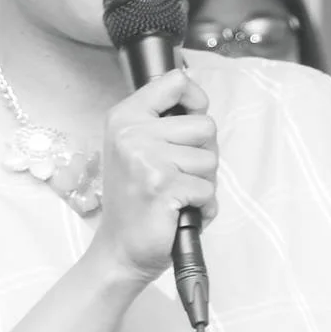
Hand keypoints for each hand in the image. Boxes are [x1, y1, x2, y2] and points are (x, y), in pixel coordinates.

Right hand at [92, 69, 219, 283]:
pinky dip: (202, 206)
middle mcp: (132, 133)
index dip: (195, 101)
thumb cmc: (135, 200)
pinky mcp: (163, 186)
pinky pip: (208, 189)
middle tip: (177, 175)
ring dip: (202, 182)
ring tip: (176, 194)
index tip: (188, 122)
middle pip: (205, 125)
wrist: (120, 249)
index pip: (176, 82)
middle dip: (202, 154)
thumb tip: (198, 98)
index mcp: (125, 117)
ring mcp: (147, 159)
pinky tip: (179, 212)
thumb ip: (164, 122)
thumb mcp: (137, 148)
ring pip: (210, 159)